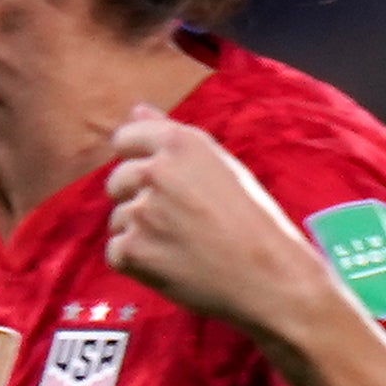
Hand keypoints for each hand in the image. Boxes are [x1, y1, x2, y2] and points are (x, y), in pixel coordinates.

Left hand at [101, 106, 341, 343]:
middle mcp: (157, 171)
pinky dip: (137, 262)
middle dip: (138, 198)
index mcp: (180, 143)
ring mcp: (142, 212)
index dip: (138, 159)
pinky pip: (116, 252)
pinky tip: (171, 264)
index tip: (156, 180)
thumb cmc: (251, 220)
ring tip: (181, 244)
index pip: (125, 138)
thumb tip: (136, 109)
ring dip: (139, 232)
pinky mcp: (133, 250)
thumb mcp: (219, 165)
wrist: (269, 276)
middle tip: (178, 220)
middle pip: (117, 180)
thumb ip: (171, 137)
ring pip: (118, 218)